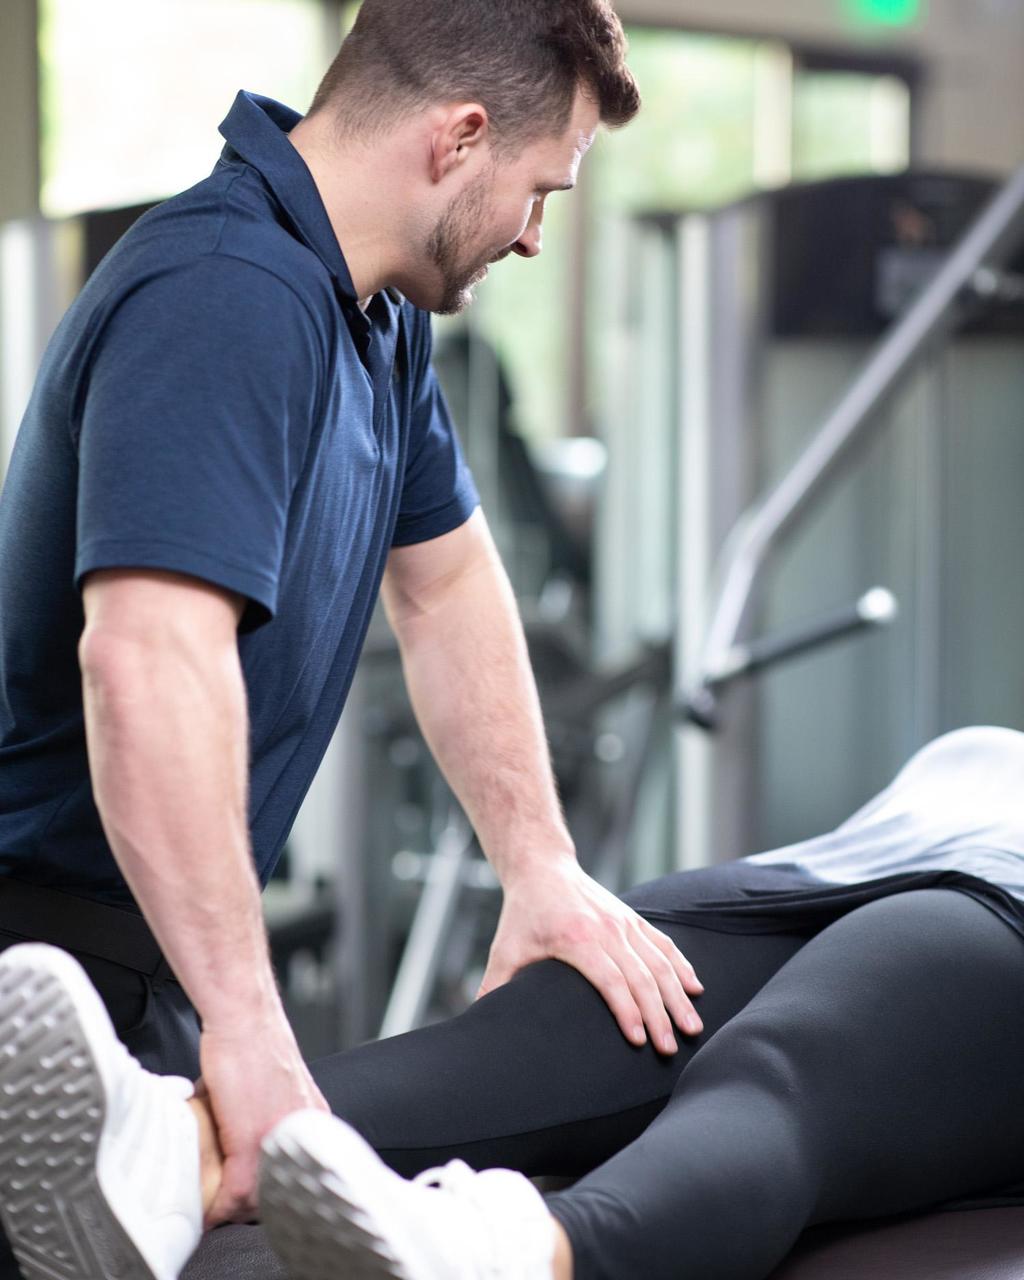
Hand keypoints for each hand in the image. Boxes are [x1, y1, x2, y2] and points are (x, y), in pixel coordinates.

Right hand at [196, 1010, 328, 1226]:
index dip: (272, 1191)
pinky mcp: (251, 1141)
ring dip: (233, 1208)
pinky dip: (218, 1207)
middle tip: (228, 1208)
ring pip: (259, 1198)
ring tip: (215, 1209)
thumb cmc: (252, 1043)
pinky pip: (235, 1192)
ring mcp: (279, 1141)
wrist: (244, 1018)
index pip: (296, 1174)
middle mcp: (303, 1134)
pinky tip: (207, 1211)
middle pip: (280, 1189)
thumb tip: (236, 1134)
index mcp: (310, 1122)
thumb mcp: (270, 1086)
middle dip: (253, 1204)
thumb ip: (261, 1115)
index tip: (253, 1200)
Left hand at [477, 858, 704, 1052]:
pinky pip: (663, 944)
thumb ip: (495, 985)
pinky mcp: (632, 918)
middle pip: (641, 977)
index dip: (626, 1011)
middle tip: (669, 1050)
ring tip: (692, 1028)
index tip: (640, 1041)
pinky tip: (696, 989)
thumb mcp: (506, 949)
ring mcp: (624, 922)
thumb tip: (476, 1023)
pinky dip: (681, 966)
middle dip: (659, 1015)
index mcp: (577, 939)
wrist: (543, 868)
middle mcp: (607, 929)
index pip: (610, 980)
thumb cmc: (522, 914)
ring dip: (678, 996)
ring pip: (659, 962)